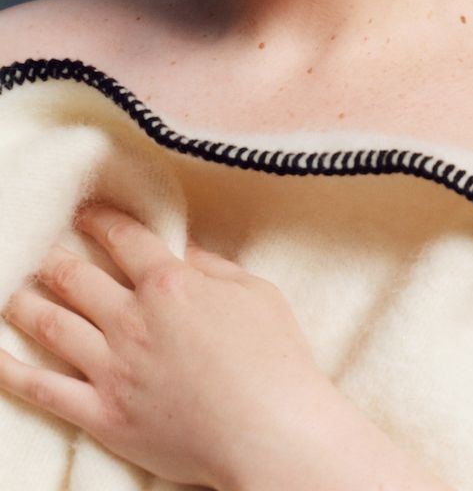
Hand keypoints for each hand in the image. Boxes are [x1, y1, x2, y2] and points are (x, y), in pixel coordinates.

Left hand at [0, 204, 340, 488]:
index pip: (122, 238)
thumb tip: (186, 252)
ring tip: (13, 290)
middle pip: (74, 277)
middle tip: (40, 249)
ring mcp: (113, 367)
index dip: (99, 220)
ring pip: (50, 324)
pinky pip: (41, 389)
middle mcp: (133, 318)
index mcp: (172, 283)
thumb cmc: (275, 359)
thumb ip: (215, 267)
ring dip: (24, 302)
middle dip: (52, 257)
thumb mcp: (257, 292)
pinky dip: (9, 370)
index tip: (85, 212)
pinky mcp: (102, 413)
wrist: (270, 431)